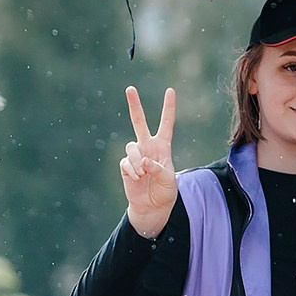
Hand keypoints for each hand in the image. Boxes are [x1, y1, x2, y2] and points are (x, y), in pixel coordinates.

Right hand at [121, 86, 178, 237]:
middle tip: (130, 88)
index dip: (168, 107)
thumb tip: (143, 160)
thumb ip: (157, 168)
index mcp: (163, 146)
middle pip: (139, 122)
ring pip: (131, 147)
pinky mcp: (125, 165)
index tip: (170, 90)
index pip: (166, 123)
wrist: (152, 207)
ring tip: (143, 174)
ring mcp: (135, 155)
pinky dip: (131, 170)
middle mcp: (148, 147)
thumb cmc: (165, 192)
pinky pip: (125, 162)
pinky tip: (137, 178)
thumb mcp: (168, 180)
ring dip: (137, 161)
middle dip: (134, 105)